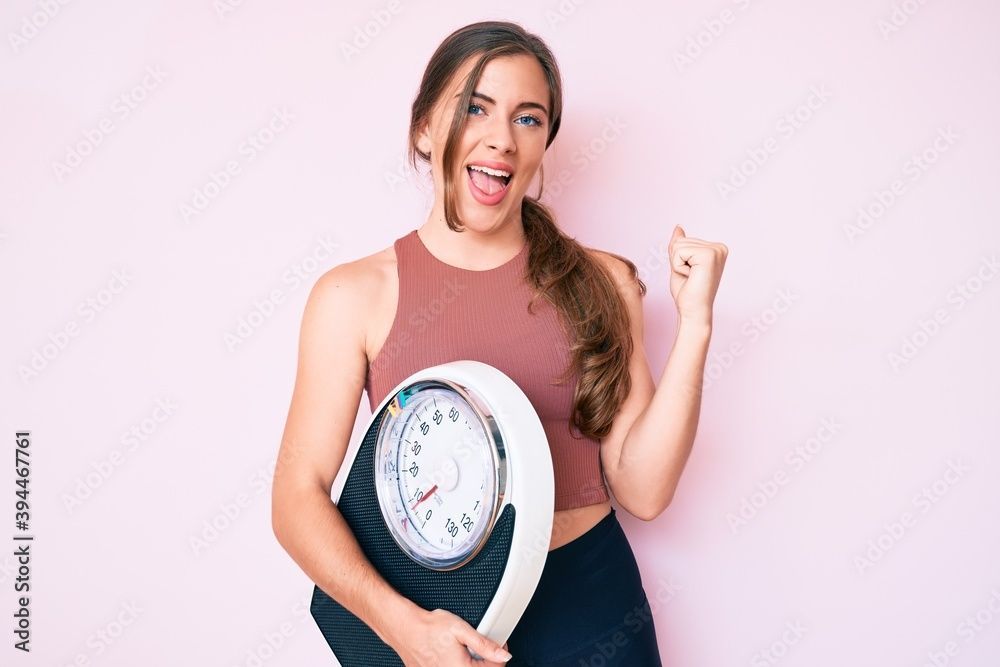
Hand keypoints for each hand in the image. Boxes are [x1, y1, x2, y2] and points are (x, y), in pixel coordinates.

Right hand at [387, 607, 512, 665]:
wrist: (405, 627)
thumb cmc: (428, 627)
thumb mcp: (461, 630)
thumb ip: (484, 644)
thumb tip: (503, 655)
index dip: (499, 654)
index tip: (498, 644)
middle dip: (483, 660)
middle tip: (477, 645)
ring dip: (469, 662)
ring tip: (462, 649)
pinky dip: (455, 663)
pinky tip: (450, 653)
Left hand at [667, 224, 727, 323]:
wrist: (693, 311)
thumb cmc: (688, 292)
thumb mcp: (680, 264)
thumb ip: (680, 246)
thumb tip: (678, 228)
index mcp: (716, 248)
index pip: (682, 240)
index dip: (678, 259)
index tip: (691, 274)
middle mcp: (719, 247)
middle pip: (680, 241)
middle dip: (677, 261)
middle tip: (690, 277)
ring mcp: (716, 250)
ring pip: (678, 245)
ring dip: (678, 265)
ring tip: (691, 278)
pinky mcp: (709, 255)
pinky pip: (678, 252)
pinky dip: (678, 267)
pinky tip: (691, 277)